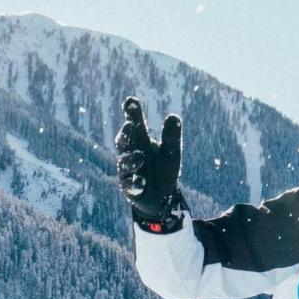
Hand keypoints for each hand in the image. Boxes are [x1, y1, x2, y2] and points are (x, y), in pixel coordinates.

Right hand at [115, 97, 183, 229]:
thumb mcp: (171, 152)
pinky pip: (130, 184)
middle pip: (124, 141)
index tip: (131, 101)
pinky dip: (135, 181)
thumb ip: (172, 136)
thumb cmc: (164, 169)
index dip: (132, 113)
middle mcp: (130, 153)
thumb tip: (174, 116)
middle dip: (127, 134)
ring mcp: (128, 170)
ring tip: (140, 156)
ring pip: (124, 163)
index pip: (135, 124)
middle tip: (130, 125)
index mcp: (141, 141)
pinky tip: (142, 180)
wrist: (162, 196)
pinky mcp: (129, 187)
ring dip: (131, 159)